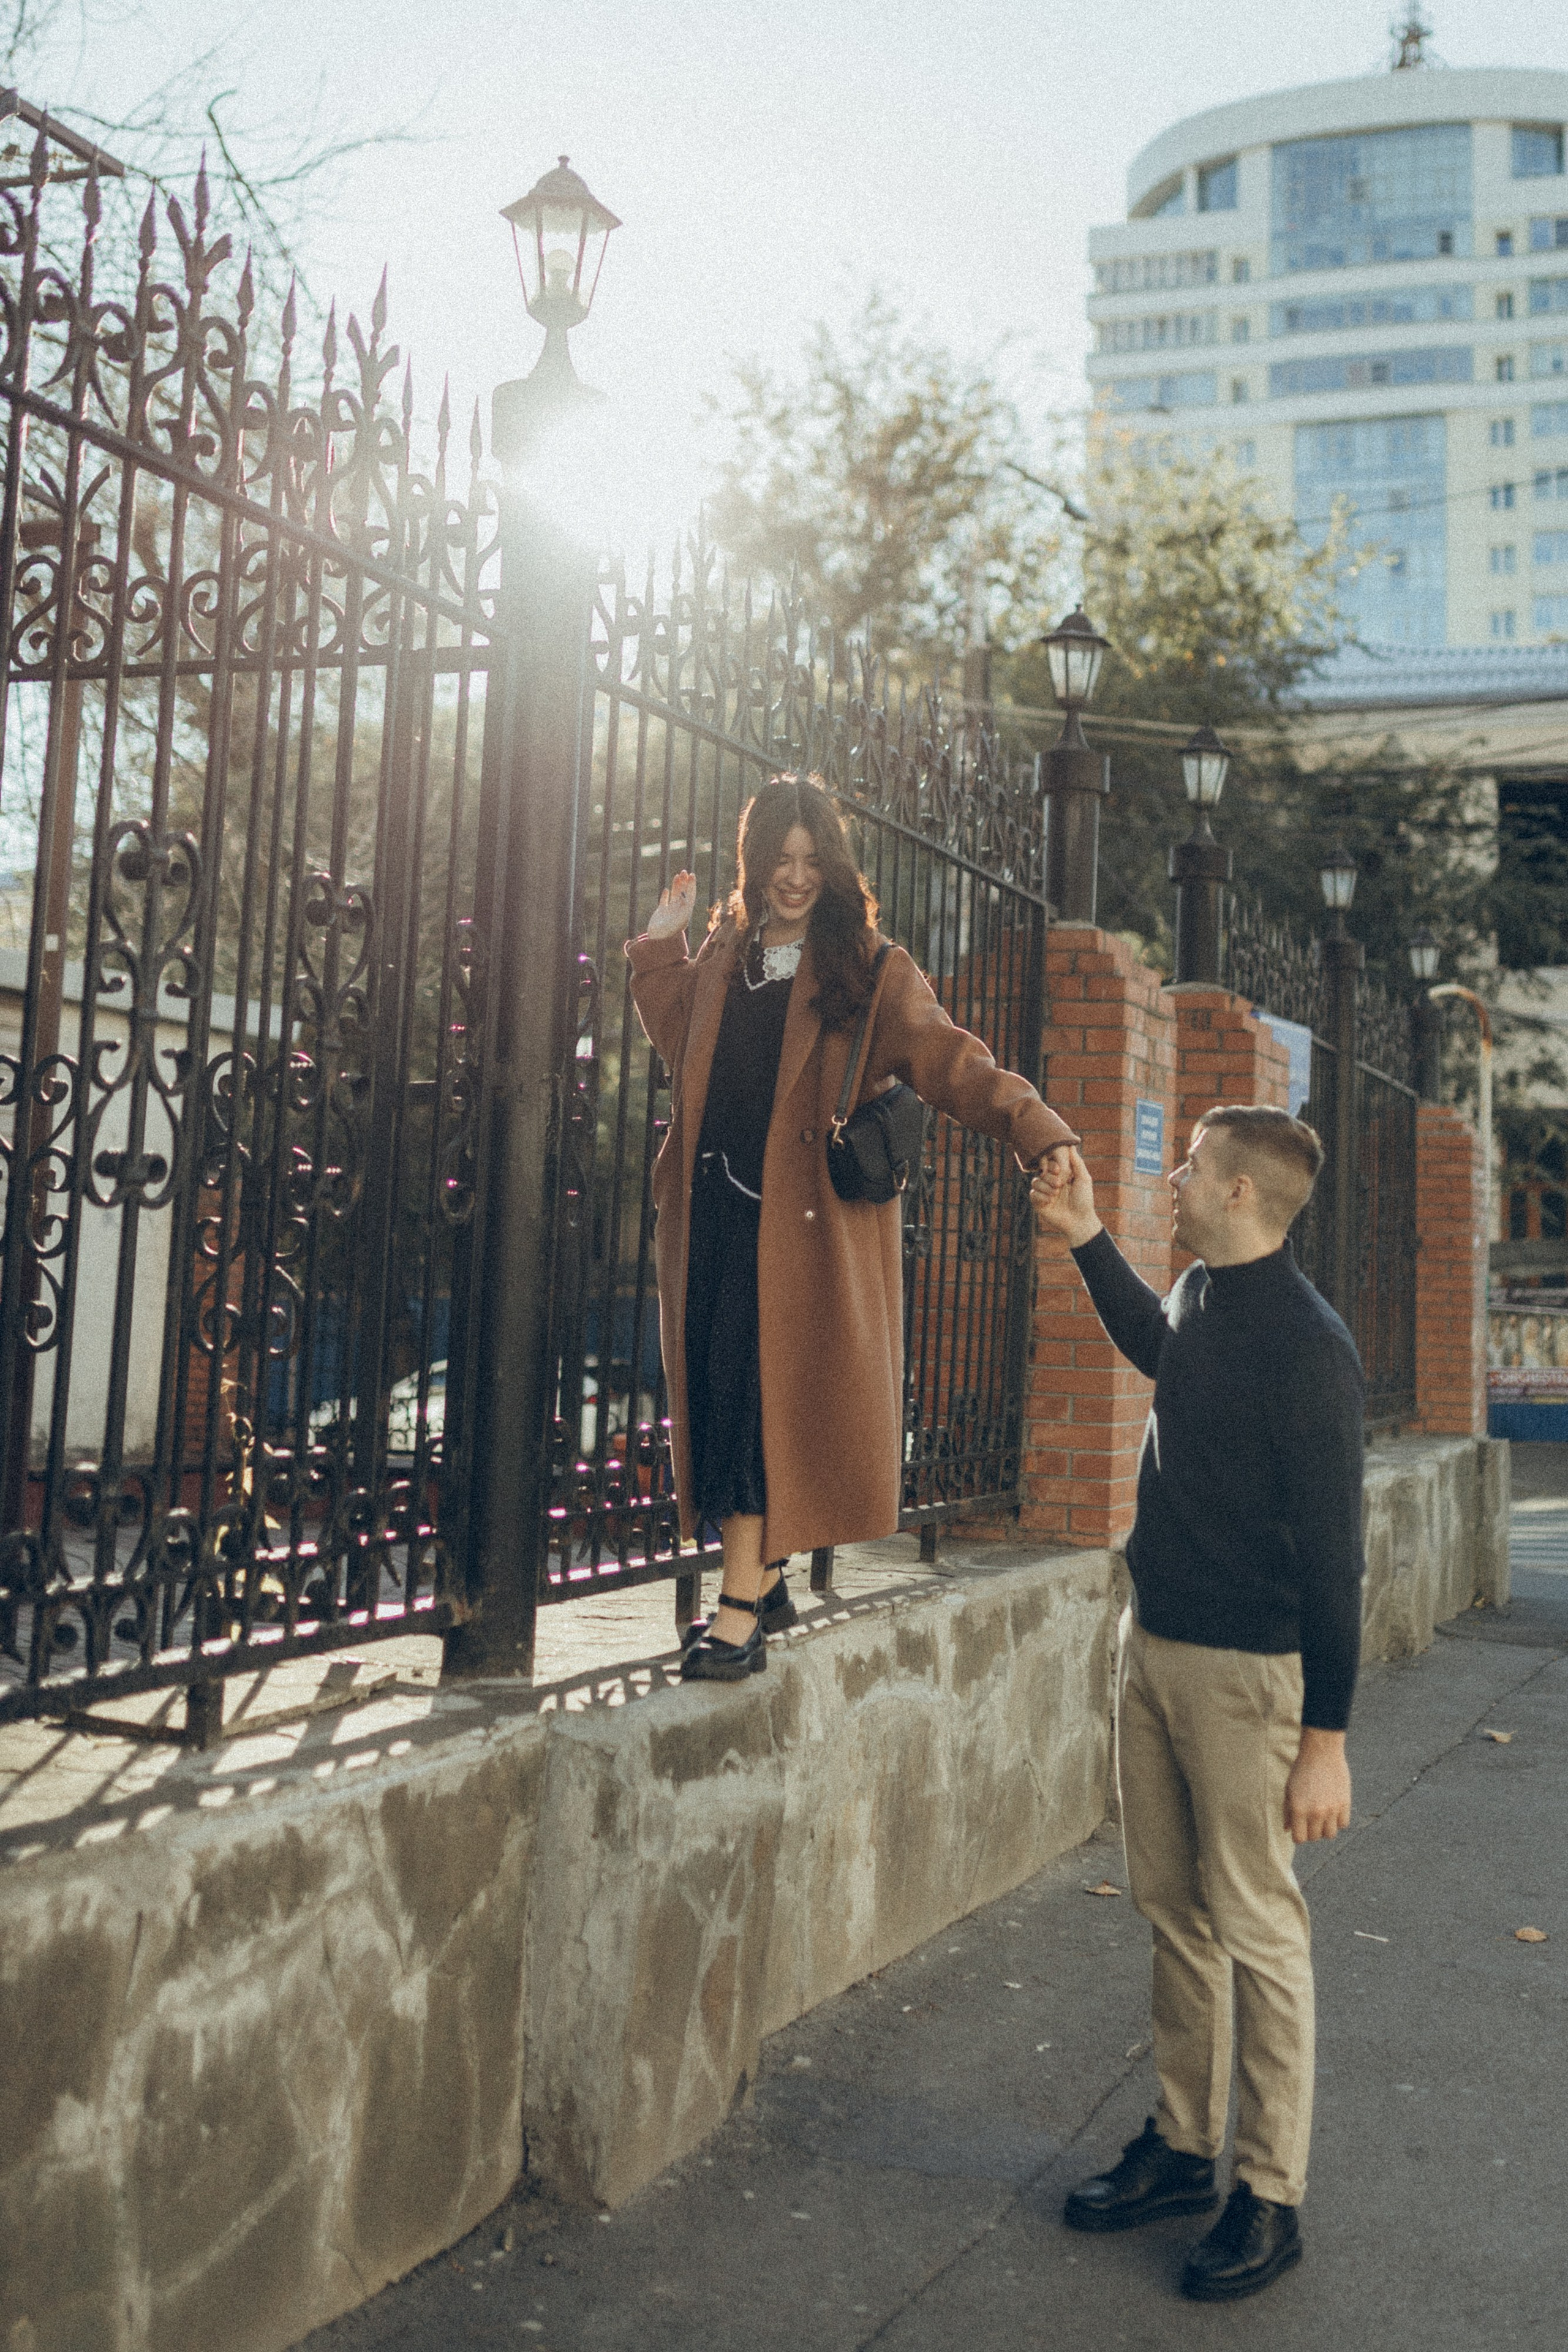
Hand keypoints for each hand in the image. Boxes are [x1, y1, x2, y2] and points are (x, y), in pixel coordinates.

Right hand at [645, 871, 695, 940]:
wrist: (658, 941)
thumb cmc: (669, 932)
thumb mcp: (678, 921)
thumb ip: (682, 911)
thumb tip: (686, 900)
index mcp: (685, 912)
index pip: (691, 896)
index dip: (692, 885)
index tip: (692, 875)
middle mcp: (679, 911)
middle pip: (684, 893)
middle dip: (685, 883)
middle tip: (685, 871)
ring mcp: (670, 911)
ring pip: (675, 895)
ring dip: (676, 885)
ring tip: (677, 875)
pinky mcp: (661, 913)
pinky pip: (664, 902)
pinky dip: (665, 895)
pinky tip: (666, 889)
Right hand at [1032, 1145, 1101, 1248]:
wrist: (1080, 1221)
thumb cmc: (1084, 1200)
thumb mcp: (1084, 1178)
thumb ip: (1077, 1162)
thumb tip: (1071, 1146)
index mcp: (1061, 1176)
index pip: (1050, 1164)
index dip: (1052, 1166)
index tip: (1059, 1170)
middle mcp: (1052, 1183)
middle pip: (1042, 1172)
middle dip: (1050, 1178)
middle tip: (1060, 1185)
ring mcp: (1045, 1193)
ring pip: (1035, 1182)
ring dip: (1046, 1188)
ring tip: (1056, 1195)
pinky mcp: (1039, 1204)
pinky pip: (1033, 1194)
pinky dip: (1041, 1197)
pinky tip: (1050, 1202)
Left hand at [1284, 1727, 1351, 1843]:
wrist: (1321, 1752)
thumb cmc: (1301, 1769)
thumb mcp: (1289, 1789)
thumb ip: (1287, 1811)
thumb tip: (1287, 1830)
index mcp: (1298, 1809)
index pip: (1300, 1839)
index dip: (1299, 1835)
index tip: (1300, 1828)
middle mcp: (1315, 1812)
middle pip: (1315, 1838)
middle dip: (1311, 1831)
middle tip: (1311, 1819)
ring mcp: (1331, 1809)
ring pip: (1330, 1834)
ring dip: (1326, 1828)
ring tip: (1323, 1816)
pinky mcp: (1344, 1804)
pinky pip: (1343, 1824)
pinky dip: (1338, 1820)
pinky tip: (1333, 1809)